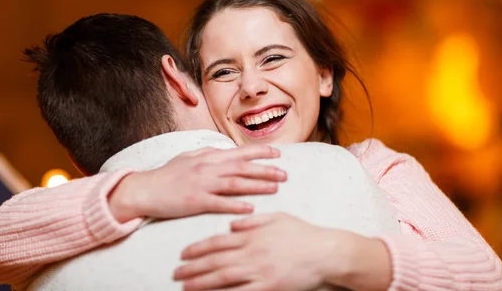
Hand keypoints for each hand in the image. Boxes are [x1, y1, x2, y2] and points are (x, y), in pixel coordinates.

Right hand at [109, 145, 286, 221]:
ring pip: (235, 183)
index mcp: (208, 156)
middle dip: (266, 170)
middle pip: (243, 168)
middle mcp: (208, 167)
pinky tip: (250, 208)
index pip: (240, 152)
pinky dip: (236, 205)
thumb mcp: (189, 157)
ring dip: (257, 186)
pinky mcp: (195, 201)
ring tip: (275, 188)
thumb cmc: (168, 174)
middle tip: (285, 174)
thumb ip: (209, 153)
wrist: (146, 189)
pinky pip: (219, 203)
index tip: (278, 153)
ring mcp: (202, 184)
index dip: (261, 152)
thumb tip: (226, 149)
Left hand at [174, 213, 337, 290]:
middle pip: (215, 260)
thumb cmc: (302, 234)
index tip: (183, 253)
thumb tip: (231, 223)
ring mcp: (259, 270)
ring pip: (223, 277)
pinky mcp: (268, 287)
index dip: (198, 248)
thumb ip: (252, 220)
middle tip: (176, 273)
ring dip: (201, 282)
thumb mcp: (277, 217)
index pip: (218, 241)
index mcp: (252, 234)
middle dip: (193, 267)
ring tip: (185, 286)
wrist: (325, 251)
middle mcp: (251, 252)